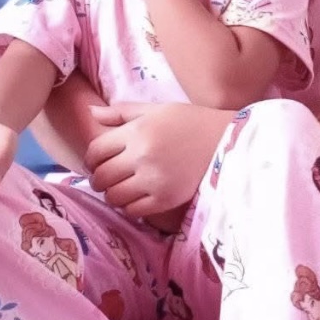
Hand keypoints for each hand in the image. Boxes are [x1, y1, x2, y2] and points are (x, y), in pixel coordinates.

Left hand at [84, 102, 231, 217]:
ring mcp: (153, 180)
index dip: (91, 159)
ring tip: (121, 188)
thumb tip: (90, 113)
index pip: (96, 151)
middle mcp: (142, 156)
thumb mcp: (157, 109)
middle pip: (101, 176)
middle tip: (106, 178)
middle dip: (98, 178)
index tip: (97, 162)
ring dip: (112, 194)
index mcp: (137, 131)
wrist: (228, 142)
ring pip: (113, 196)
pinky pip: (132, 210)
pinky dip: (129, 207)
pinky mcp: (166, 199)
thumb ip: (122, 112)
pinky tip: (137, 198)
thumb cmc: (192, 122)